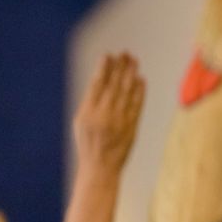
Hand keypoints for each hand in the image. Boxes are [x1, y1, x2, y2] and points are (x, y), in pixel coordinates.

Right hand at [72, 53, 144, 177]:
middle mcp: (103, 115)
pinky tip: (141, 80)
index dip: (103, 68)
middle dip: (120, 67)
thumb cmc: (88, 143)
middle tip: (126, 53)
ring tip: (134, 61)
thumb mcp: (81, 122)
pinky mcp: (131, 126)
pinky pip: (136, 104)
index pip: (97, 84)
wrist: (100, 167)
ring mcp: (118, 120)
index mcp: (86, 113)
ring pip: (126, 92)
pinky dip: (139, 91)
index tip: (108, 55)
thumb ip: (90, 102)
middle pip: (114, 85)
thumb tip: (100, 80)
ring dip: (131, 74)